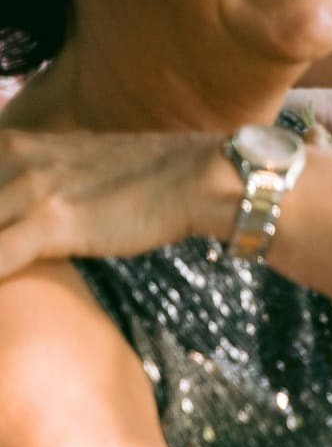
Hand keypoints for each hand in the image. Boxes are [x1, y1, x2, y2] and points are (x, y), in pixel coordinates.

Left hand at [0, 131, 236, 280]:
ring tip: (0, 291)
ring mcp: (31, 189)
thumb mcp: (72, 163)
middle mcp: (16, 160)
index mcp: (16, 146)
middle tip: (3, 251)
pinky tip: (0, 301)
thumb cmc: (142, 179)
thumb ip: (32, 179)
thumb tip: (16, 213)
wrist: (196, 178)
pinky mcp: (52, 221)